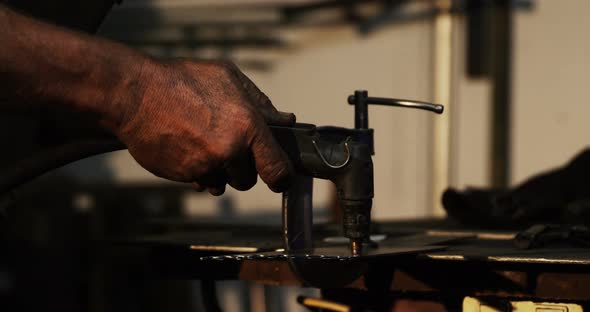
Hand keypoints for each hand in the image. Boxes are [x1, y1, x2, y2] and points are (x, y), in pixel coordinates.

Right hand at [111, 59, 294, 194]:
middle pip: (248, 180)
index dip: (280, 177)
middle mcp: (230, 150)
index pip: (276, 168)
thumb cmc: (183, 81)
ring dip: (219, 172)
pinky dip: (198, 172)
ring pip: (223, 184)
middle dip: (241, 169)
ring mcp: (206, 166)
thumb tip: (285, 121)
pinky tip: (187, 149)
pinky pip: (201, 183)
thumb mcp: (228, 77)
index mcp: (248, 126)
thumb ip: (261, 103)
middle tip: (227, 147)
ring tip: (202, 144)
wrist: (136, 95)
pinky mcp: (185, 175)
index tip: (278, 179)